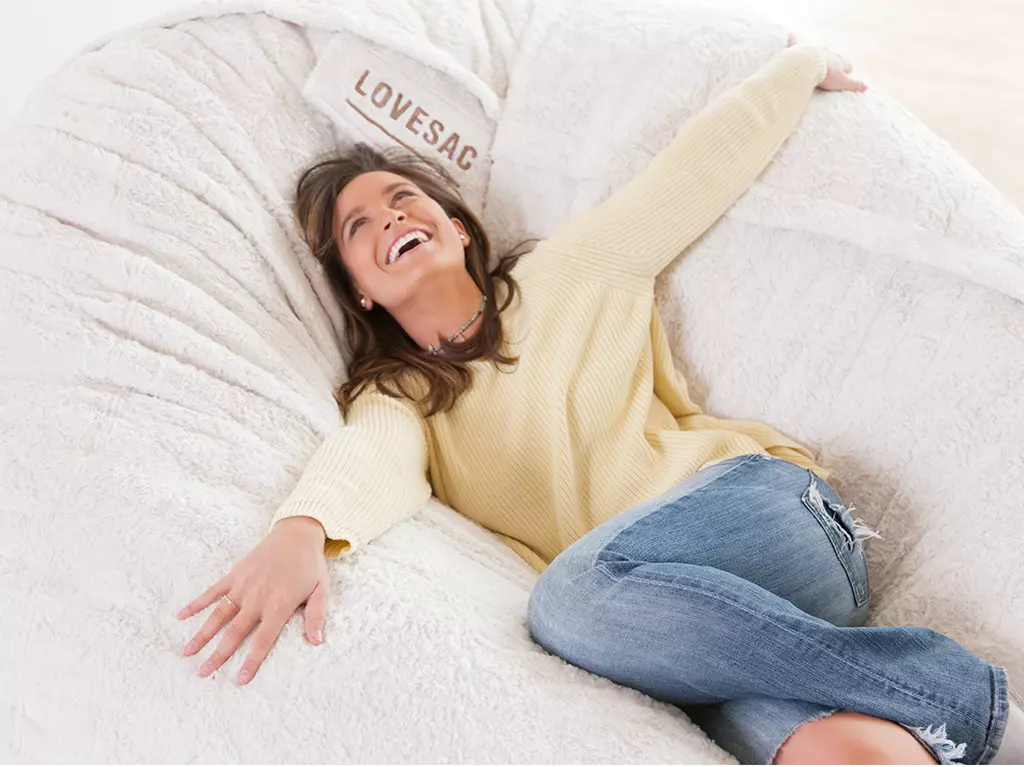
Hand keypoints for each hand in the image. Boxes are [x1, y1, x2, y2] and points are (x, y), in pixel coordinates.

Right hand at [177, 515, 330, 684]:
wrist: (296, 534)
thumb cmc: (310, 565)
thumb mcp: (321, 590)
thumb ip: (316, 617)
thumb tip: (316, 642)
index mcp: (279, 606)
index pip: (262, 641)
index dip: (251, 661)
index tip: (239, 680)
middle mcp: (257, 599)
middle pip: (234, 633)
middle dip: (218, 655)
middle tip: (203, 673)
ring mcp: (243, 586)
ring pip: (218, 615)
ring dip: (202, 634)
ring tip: (188, 652)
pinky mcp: (234, 575)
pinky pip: (212, 592)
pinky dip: (197, 603)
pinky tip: (181, 615)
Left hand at [788, 33, 867, 92]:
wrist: (807, 65)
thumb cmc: (825, 75)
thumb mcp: (841, 82)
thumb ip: (854, 84)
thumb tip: (867, 87)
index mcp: (838, 61)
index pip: (846, 64)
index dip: (848, 68)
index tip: (849, 70)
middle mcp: (827, 53)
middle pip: (834, 55)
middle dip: (836, 59)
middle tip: (835, 63)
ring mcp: (814, 50)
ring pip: (819, 50)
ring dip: (820, 53)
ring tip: (819, 56)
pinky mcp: (800, 50)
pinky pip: (796, 43)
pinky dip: (793, 40)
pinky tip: (790, 35)